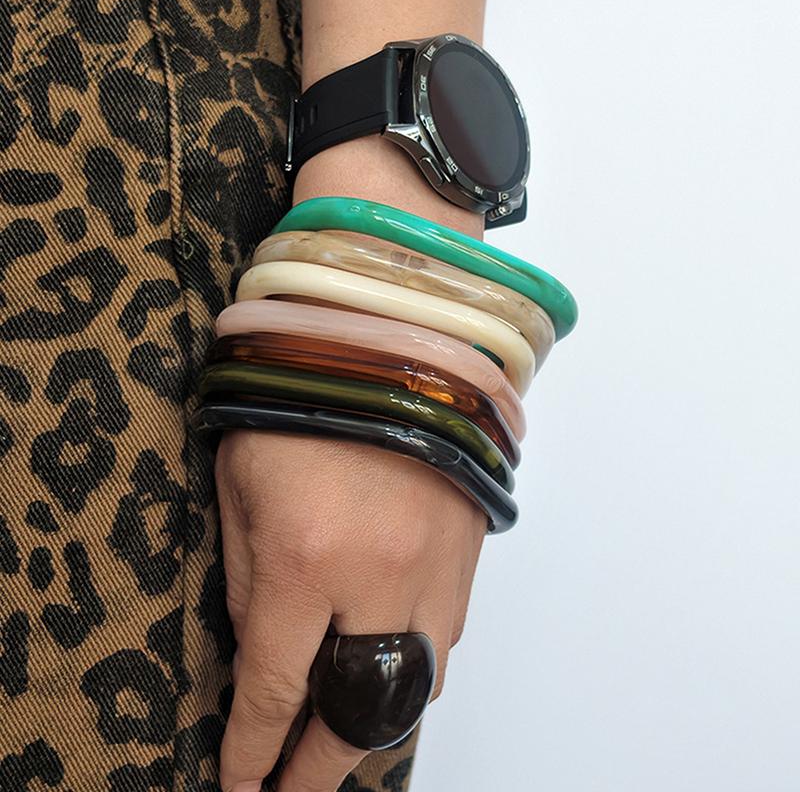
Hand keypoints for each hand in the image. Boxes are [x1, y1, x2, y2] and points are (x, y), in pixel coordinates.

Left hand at [216, 428, 485, 791]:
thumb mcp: (241, 485)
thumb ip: (250, 578)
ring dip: (375, 728)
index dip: (255, 751)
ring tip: (341, 747)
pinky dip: (415, 674)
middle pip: (358, 714)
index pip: (277, 688)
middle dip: (320, 768)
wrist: (389, 345)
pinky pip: (448, 640)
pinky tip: (388, 677)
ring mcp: (435, 569)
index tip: (243, 786)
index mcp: (306, 559)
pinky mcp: (467, 555)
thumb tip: (262, 652)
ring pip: (416, 690)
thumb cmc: (301, 404)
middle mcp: (380, 577)